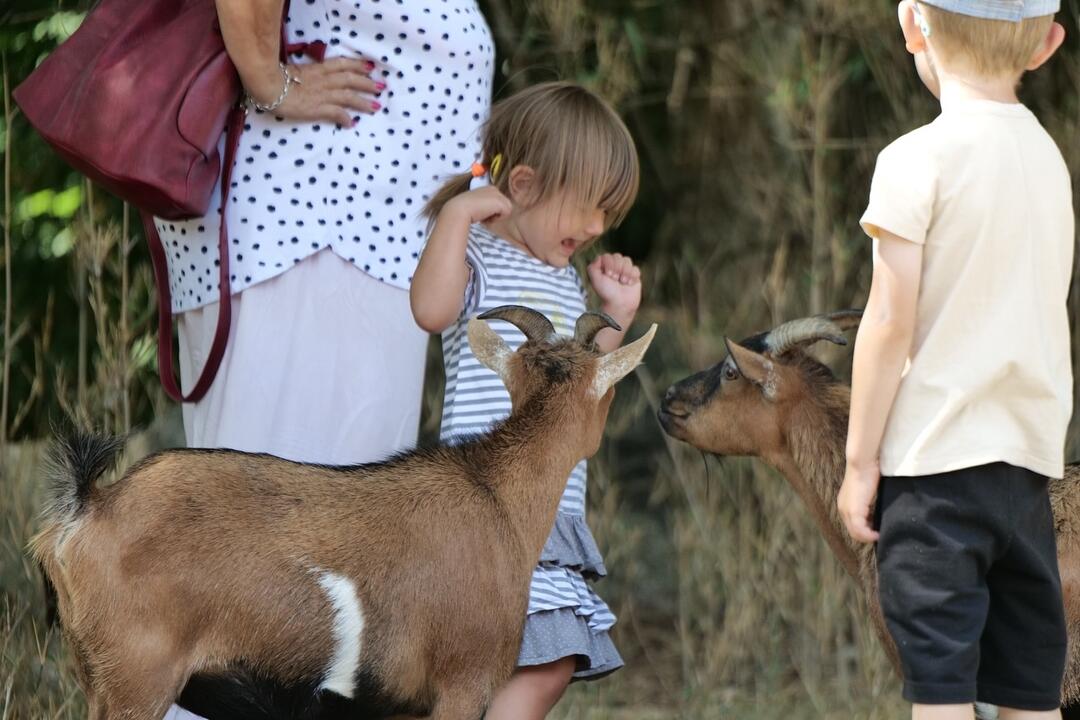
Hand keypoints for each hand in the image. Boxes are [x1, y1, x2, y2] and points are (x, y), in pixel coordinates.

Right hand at [248, 58, 383, 126]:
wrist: (267, 86)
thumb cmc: (276, 78)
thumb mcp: (297, 70)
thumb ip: (310, 73)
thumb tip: (316, 77)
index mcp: (318, 69)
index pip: (342, 64)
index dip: (358, 66)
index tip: (371, 68)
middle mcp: (324, 80)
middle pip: (351, 80)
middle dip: (367, 83)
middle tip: (381, 87)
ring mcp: (322, 94)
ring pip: (348, 96)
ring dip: (363, 102)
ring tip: (375, 107)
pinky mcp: (317, 108)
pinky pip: (336, 113)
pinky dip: (345, 118)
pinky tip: (352, 123)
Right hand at [444, 186, 512, 225]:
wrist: (459, 209)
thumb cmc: (463, 210)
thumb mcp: (476, 205)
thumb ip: (484, 206)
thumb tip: (487, 212)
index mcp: (488, 189)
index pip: (497, 204)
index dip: (489, 211)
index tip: (478, 211)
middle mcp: (494, 189)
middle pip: (503, 206)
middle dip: (494, 213)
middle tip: (480, 213)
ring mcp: (497, 194)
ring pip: (506, 210)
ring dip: (494, 216)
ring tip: (482, 214)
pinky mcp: (500, 201)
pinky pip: (506, 214)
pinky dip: (496, 218)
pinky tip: (485, 215)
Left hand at [587, 253, 641, 318]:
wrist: (620, 304)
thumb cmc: (606, 292)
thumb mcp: (595, 280)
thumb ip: (592, 267)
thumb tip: (599, 257)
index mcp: (604, 266)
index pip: (607, 256)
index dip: (609, 264)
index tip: (608, 275)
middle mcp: (614, 266)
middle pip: (618, 256)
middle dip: (617, 268)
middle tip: (615, 280)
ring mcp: (625, 270)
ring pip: (627, 260)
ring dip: (625, 272)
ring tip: (623, 282)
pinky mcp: (634, 275)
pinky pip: (636, 268)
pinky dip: (632, 276)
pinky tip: (629, 284)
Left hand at [838, 461, 880, 543]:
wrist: (863, 463)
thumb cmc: (868, 473)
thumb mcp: (867, 491)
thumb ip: (868, 502)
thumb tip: (877, 512)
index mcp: (844, 504)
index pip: (852, 525)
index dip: (864, 531)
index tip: (877, 532)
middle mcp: (843, 509)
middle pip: (853, 532)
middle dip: (866, 536)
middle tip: (880, 537)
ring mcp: (846, 510)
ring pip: (855, 533)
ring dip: (867, 537)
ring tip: (879, 536)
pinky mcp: (853, 510)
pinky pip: (859, 530)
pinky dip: (868, 535)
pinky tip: (877, 534)